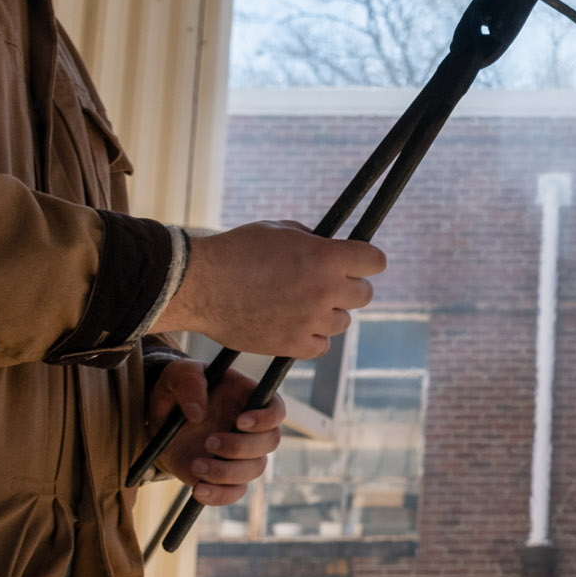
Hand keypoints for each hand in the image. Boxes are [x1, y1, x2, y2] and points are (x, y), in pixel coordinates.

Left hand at [147, 358, 284, 505]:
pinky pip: (234, 492)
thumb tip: (198, 414)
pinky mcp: (223, 477)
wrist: (158, 418)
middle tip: (209, 442)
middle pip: (269, 443)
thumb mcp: (177, 375)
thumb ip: (189, 383)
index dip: (266, 418)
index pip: (276, 410)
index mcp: (248, 399)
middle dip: (241, 447)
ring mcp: (240, 455)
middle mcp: (252, 429)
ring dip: (226, 472)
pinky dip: (220, 496)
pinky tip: (198, 490)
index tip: (240, 422)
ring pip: (254, 470)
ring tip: (195, 465)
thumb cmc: (176, 389)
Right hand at [156, 221, 384, 357]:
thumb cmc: (236, 250)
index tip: (358, 263)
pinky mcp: (293, 344)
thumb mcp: (279, 230)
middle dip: (348, 288)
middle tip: (325, 285)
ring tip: (301, 305)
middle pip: (364, 295)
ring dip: (328, 314)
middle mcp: (325, 289)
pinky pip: (321, 346)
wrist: (200, 283)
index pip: (375, 261)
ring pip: (343, 322)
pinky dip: (312, 338)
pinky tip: (294, 325)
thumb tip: (331, 249)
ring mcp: (311, 319)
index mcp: (326, 257)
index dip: (367, 261)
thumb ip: (312, 240)